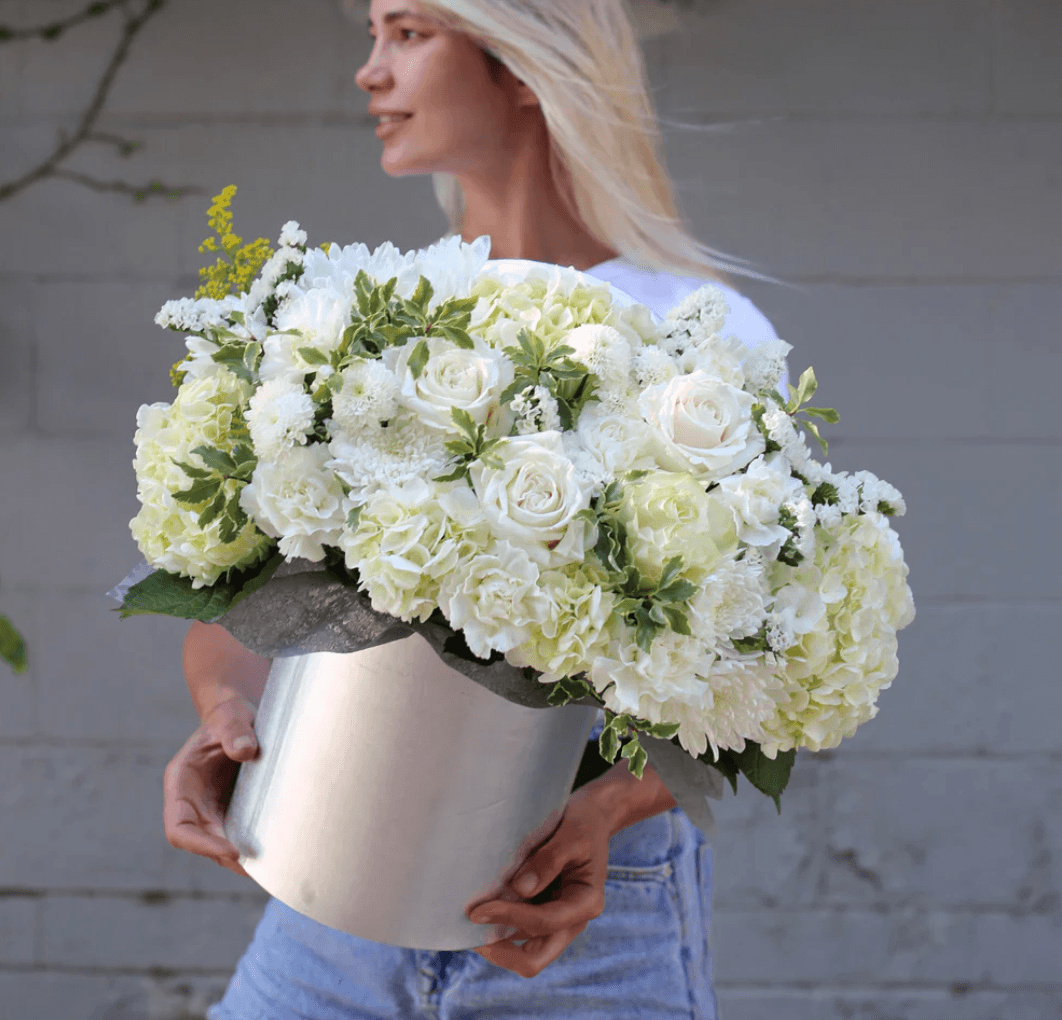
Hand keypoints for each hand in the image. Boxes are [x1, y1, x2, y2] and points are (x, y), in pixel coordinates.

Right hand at [163, 695, 258, 877]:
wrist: (239, 718)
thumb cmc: (230, 717)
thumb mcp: (232, 718)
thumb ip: (235, 731)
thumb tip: (246, 751)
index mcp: (181, 782)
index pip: (179, 827)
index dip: (201, 844)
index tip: (232, 850)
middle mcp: (191, 802)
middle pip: (200, 842)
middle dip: (225, 857)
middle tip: (257, 867)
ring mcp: (209, 808)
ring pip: (219, 842)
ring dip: (239, 858)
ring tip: (270, 866)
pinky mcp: (229, 810)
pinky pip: (235, 834)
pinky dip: (249, 845)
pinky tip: (274, 852)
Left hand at [465, 787, 612, 977]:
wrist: (592, 817)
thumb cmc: (582, 823)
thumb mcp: (571, 835)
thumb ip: (548, 860)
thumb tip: (519, 889)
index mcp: (586, 903)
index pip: (544, 923)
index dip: (510, 918)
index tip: (478, 910)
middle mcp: (572, 921)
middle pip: (534, 960)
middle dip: (500, 952)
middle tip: (470, 935)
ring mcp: (556, 921)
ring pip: (522, 951)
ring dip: (496, 941)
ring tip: (468, 921)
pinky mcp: (542, 912)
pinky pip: (518, 934)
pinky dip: (499, 928)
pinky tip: (481, 908)